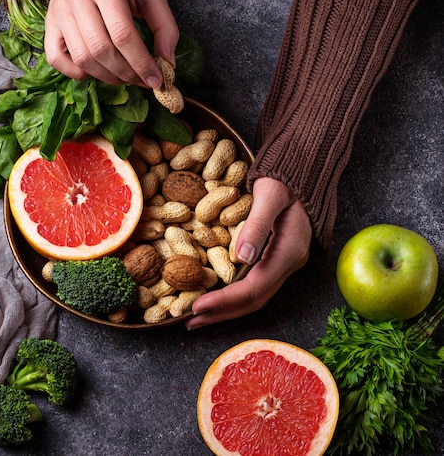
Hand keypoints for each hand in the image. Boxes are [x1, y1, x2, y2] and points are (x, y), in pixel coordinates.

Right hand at [44, 0, 178, 87]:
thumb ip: (165, 28)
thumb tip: (167, 65)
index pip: (123, 35)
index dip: (141, 63)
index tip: (156, 80)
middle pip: (102, 50)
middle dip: (126, 73)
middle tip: (141, 80)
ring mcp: (59, 11)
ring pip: (82, 59)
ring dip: (106, 77)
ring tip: (123, 77)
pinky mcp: (49, 24)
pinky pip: (57, 59)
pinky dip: (77, 73)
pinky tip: (95, 71)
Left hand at [185, 177, 311, 329]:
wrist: (303, 170)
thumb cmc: (284, 179)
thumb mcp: (269, 195)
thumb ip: (257, 225)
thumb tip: (242, 257)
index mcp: (289, 251)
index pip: (255, 287)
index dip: (225, 300)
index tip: (197, 307)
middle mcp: (288, 264)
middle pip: (254, 300)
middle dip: (221, 313)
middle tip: (189, 321)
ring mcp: (283, 264)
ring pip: (254, 297)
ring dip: (225, 310)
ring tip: (196, 317)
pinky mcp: (274, 260)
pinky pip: (253, 286)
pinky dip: (231, 296)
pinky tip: (213, 298)